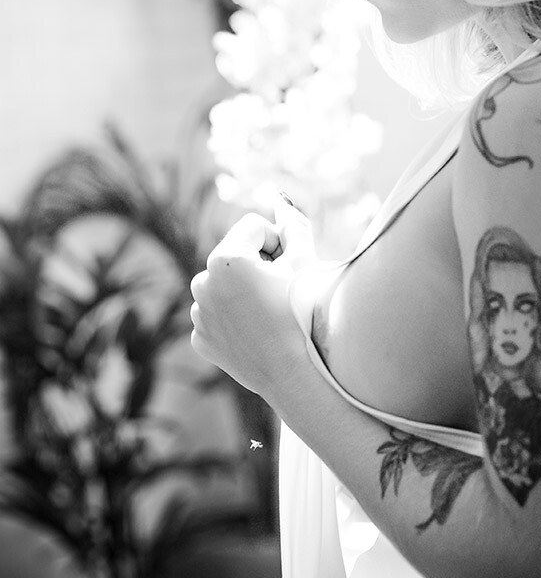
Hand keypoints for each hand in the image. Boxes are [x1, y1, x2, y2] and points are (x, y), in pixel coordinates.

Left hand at [190, 195, 318, 399]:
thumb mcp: (304, 262)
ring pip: (223, 283)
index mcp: (225, 258)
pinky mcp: (200, 336)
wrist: (295, 374)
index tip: (289, 265)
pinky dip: (234, 316)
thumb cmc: (303, 313)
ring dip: (243, 288)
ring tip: (269, 311)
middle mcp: (202, 281)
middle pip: (236, 254)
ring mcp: (198, 312)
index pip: (254, 226)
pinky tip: (256, 330)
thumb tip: (281, 202)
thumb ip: (294, 226)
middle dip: (258, 264)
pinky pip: (216, 313)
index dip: (278, 242)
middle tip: (281, 289)